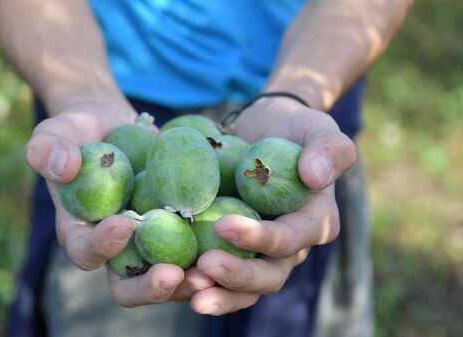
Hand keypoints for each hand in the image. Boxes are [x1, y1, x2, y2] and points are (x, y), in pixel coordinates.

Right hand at [25, 101, 213, 306]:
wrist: (115, 126)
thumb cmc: (79, 130)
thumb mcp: (56, 131)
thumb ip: (48, 147)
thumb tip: (63, 166)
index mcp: (80, 231)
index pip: (86, 251)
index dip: (102, 245)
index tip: (125, 223)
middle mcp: (115, 250)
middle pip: (127, 285)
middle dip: (150, 286)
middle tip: (174, 276)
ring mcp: (148, 244)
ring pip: (166, 278)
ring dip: (188, 281)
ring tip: (212, 271)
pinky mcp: (176, 232)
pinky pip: (193, 251)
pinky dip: (212, 254)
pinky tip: (236, 245)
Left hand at [190, 96, 356, 314]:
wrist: (258, 132)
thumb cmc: (289, 128)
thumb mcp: (314, 125)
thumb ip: (328, 147)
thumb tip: (314, 176)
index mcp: (315, 223)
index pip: (291, 239)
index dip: (260, 238)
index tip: (224, 224)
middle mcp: (289, 248)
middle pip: (268, 276)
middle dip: (237, 277)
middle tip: (203, 268)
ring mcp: (258, 254)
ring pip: (243, 289)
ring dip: (217, 293)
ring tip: (187, 288)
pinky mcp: (231, 252)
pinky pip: (217, 277)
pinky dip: (198, 282)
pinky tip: (172, 279)